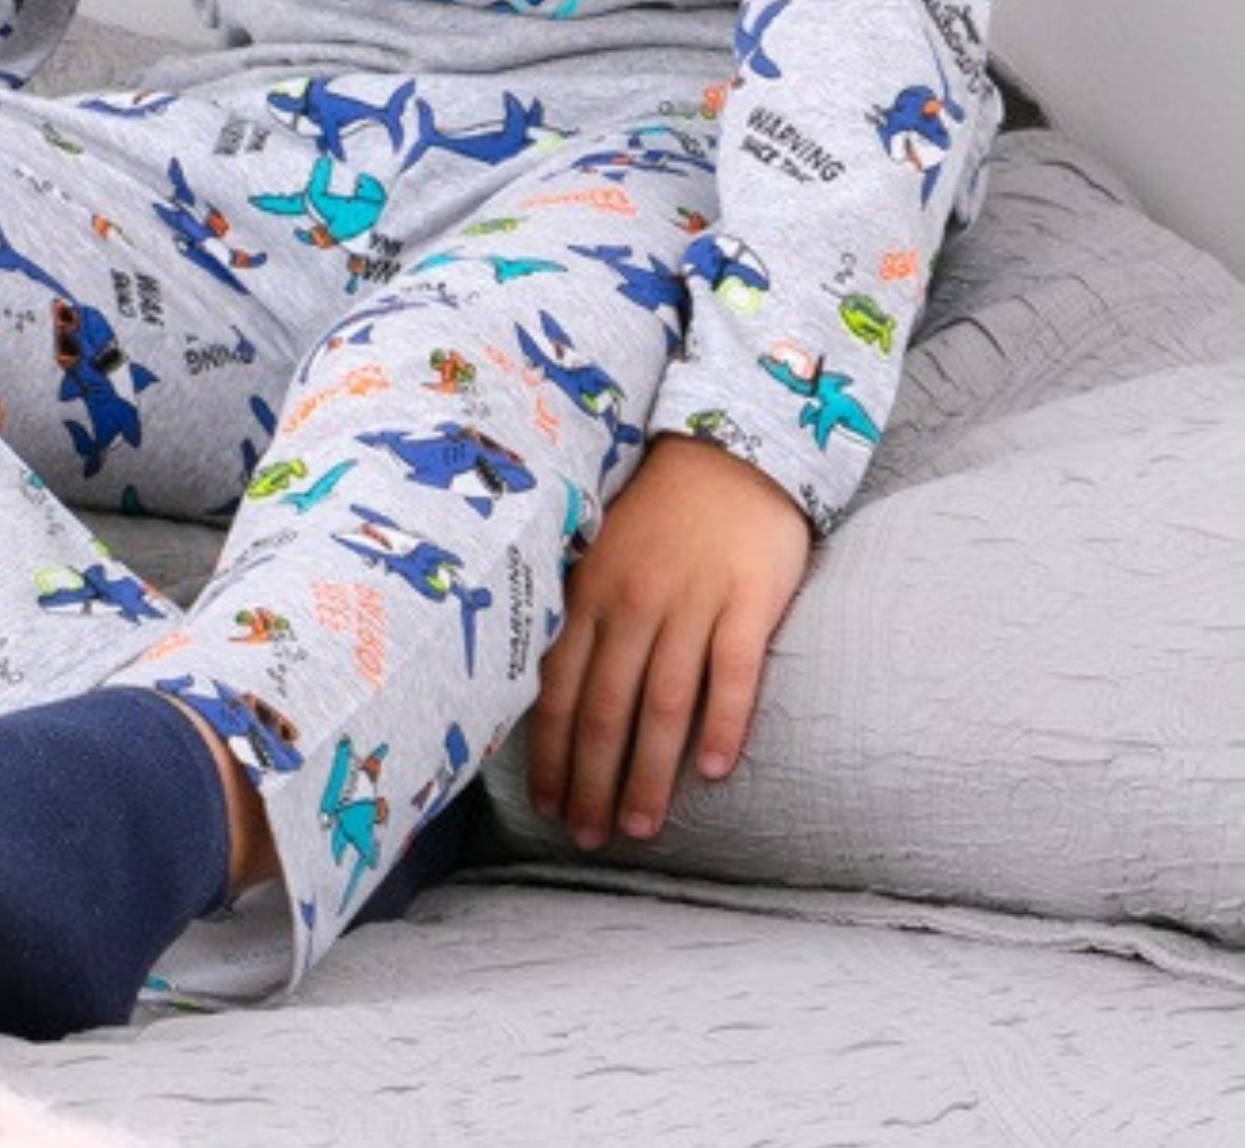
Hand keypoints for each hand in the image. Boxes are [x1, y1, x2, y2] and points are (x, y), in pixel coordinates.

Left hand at [527, 433, 811, 849]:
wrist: (730, 453)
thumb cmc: (658, 516)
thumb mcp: (600, 555)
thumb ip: (577, 616)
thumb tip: (543, 696)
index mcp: (589, 592)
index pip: (558, 688)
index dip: (550, 754)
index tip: (547, 808)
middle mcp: (633, 601)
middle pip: (606, 708)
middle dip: (593, 781)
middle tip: (589, 838)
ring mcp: (691, 600)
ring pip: (664, 703)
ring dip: (650, 772)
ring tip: (642, 827)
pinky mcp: (748, 599)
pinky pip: (734, 672)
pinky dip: (723, 723)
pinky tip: (714, 771)